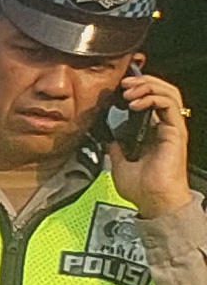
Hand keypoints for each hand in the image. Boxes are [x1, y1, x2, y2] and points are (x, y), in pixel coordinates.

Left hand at [103, 68, 192, 215]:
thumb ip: (116, 148)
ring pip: (169, 93)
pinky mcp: (176, 131)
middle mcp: (165, 127)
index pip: (151, 99)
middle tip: (124, 83)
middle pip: (162, 91)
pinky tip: (135, 102)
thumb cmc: (142, 188)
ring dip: (147, 86)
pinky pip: (169, 105)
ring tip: (129, 90)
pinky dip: (152, 97)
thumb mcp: (120, 163)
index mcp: (154, 132)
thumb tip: (107, 139)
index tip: (119, 87)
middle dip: (142, 82)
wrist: (154, 202)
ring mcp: (173, 128)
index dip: (138, 88)